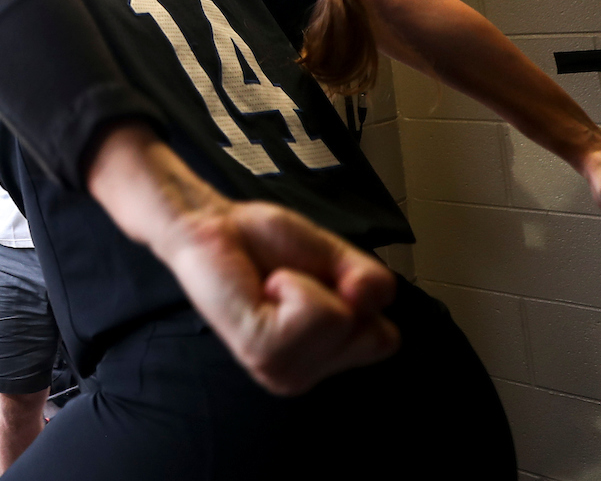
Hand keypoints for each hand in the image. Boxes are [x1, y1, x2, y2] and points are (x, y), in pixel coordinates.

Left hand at [158, 198, 399, 396]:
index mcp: (320, 359)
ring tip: (274, 287)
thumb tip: (366, 299)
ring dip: (310, 286)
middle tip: (291, 284)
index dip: (362, 297)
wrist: (214, 224)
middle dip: (340, 291)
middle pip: (372, 335)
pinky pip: (316, 312)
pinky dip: (294, 285)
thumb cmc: (264, 244)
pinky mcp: (261, 351)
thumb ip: (371, 282)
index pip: (386, 340)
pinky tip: (263, 290)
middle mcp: (303, 375)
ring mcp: (282, 371)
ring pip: (342, 322)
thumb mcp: (337, 259)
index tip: (317, 282)